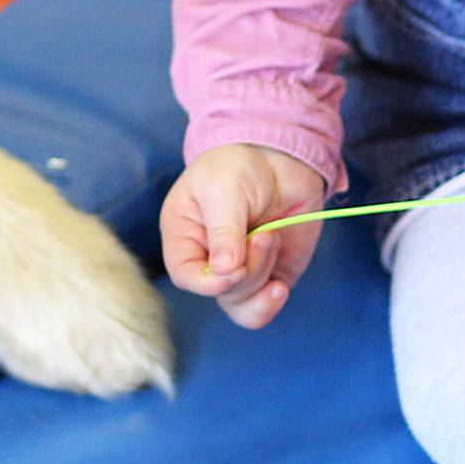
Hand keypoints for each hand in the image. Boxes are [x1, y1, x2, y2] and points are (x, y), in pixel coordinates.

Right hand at [159, 143, 326, 329]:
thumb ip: (224, 230)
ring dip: (261, 278)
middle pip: (220, 292)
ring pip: (242, 305)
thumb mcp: (223, 189)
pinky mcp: (268, 274)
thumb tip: (226, 270)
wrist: (279, 157)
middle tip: (265, 234)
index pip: (185, 275)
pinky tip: (280, 286)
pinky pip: (264, 306)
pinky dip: (271, 302)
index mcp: (184, 237)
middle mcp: (208, 260)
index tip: (235, 268)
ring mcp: (240, 270)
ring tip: (273, 238)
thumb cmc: (237, 166)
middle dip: (247, 270)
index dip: (209, 282)